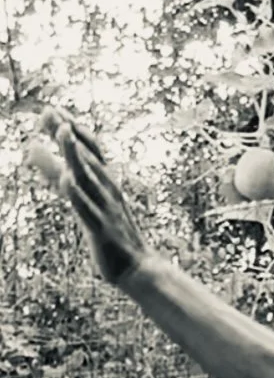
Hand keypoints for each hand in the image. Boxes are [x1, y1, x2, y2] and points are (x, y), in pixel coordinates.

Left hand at [29, 106, 149, 285]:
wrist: (138, 268)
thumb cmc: (108, 230)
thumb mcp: (82, 195)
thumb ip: (57, 171)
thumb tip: (31, 146)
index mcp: (106, 181)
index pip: (90, 148)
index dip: (72, 127)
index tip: (53, 110)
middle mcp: (108, 191)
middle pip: (88, 157)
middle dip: (70, 135)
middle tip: (51, 112)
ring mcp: (106, 210)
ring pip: (89, 179)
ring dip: (76, 155)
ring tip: (63, 133)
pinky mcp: (102, 232)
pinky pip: (89, 212)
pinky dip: (79, 196)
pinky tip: (68, 181)